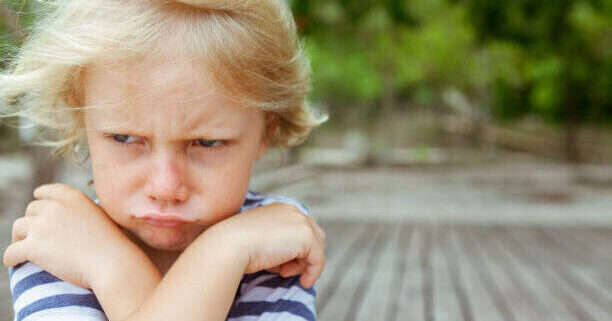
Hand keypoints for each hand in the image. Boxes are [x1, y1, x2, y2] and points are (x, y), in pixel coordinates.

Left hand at [3, 183, 131, 288]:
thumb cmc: (111, 245)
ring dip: (20, 238)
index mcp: (72, 197)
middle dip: (32, 222)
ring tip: (24, 249)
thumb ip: (79, 212)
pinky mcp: (33, 246)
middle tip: (36, 236)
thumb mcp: (99, 216)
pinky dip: (10, 258)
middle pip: (31, 210)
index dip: (40, 198)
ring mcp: (42, 226)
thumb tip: (65, 219)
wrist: (112, 262)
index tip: (38, 204)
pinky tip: (14, 263)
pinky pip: (11, 251)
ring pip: (18, 228)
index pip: (47, 191)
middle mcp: (55, 207)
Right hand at [207, 202, 325, 287]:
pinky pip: (318, 259)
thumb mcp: (257, 239)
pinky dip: (313, 273)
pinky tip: (304, 282)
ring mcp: (301, 221)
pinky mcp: (306, 237)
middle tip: (284, 271)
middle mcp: (292, 210)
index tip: (281, 265)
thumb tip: (287, 259)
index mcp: (279, 208)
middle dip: (302, 256)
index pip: (298, 229)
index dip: (294, 249)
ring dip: (303, 264)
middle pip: (312, 236)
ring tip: (283, 273)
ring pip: (316, 247)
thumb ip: (274, 242)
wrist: (230, 244)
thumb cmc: (236, 245)